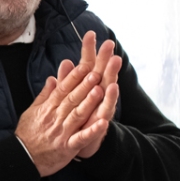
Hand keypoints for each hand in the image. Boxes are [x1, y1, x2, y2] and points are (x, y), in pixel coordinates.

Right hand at [15, 53, 106, 176]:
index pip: (62, 89)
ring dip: (89, 103)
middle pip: (71, 99)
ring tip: (100, 90)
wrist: (22, 158)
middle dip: (84, 85)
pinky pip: (81, 138)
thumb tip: (52, 79)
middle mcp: (55, 118)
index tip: (84, 66)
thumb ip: (44, 95)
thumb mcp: (32, 111)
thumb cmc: (27, 134)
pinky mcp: (67, 147)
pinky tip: (103, 124)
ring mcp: (62, 133)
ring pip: (77, 115)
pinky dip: (92, 131)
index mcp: (48, 109)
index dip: (73, 77)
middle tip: (96, 72)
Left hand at [71, 31, 121, 158]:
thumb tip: (66, 61)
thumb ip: (67, 80)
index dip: (89, 51)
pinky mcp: (95, 132)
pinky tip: (105, 120)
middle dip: (106, 64)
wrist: (75, 146)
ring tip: (113, 82)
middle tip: (111, 48)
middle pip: (102, 79)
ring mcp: (98, 115)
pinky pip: (99, 128)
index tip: (90, 34)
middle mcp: (97, 100)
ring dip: (110, 93)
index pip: (88, 67)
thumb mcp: (67, 97)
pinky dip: (101, 125)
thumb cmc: (73, 119)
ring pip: (105, 102)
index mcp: (87, 90)